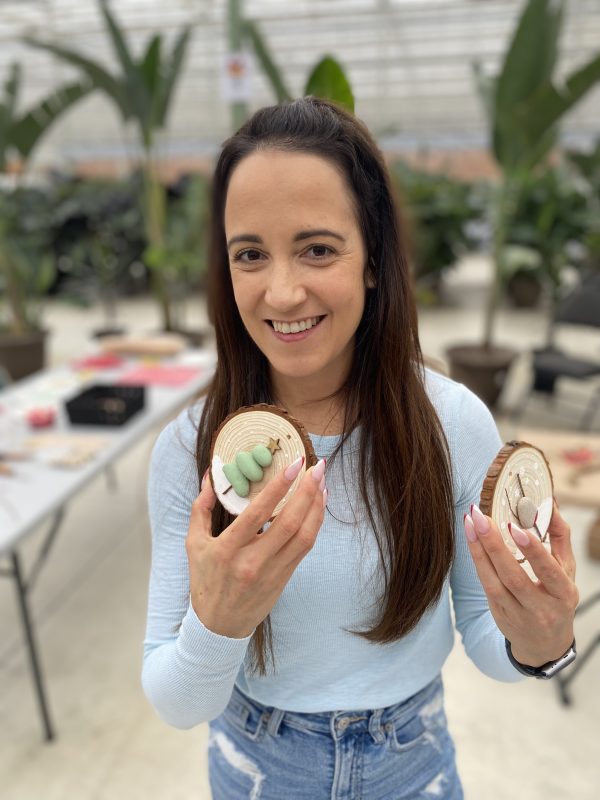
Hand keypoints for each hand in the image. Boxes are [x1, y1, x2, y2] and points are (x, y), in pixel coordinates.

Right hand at [185, 458, 326, 638]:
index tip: (294, 465)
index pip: (257, 514)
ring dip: (317, 506)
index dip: (279, 488)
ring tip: (322, 482)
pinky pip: (305, 546)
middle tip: (317, 466)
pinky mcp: (285, 577)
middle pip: (289, 523)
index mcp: (227, 550)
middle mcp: (253, 562)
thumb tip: (211, 474)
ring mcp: (272, 571)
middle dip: (307, 492)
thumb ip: (201, 508)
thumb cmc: (205, 580)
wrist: (219, 625)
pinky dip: (315, 523)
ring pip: (304, 535)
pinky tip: (318, 505)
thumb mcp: (193, 544)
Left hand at [464, 500, 578, 666]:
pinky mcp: (498, 614)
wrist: (544, 644)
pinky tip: (471, 541)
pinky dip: (477, 561)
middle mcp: (541, 608)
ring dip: (478, 551)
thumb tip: (550, 504)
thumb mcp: (567, 569)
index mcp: (563, 594)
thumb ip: (559, 537)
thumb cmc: (557, 597)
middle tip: (481, 518)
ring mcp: (517, 614)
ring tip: (470, 524)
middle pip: (514, 577)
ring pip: (493, 582)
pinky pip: (485, 585)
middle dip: (495, 546)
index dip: (533, 551)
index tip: (515, 527)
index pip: (549, 572)